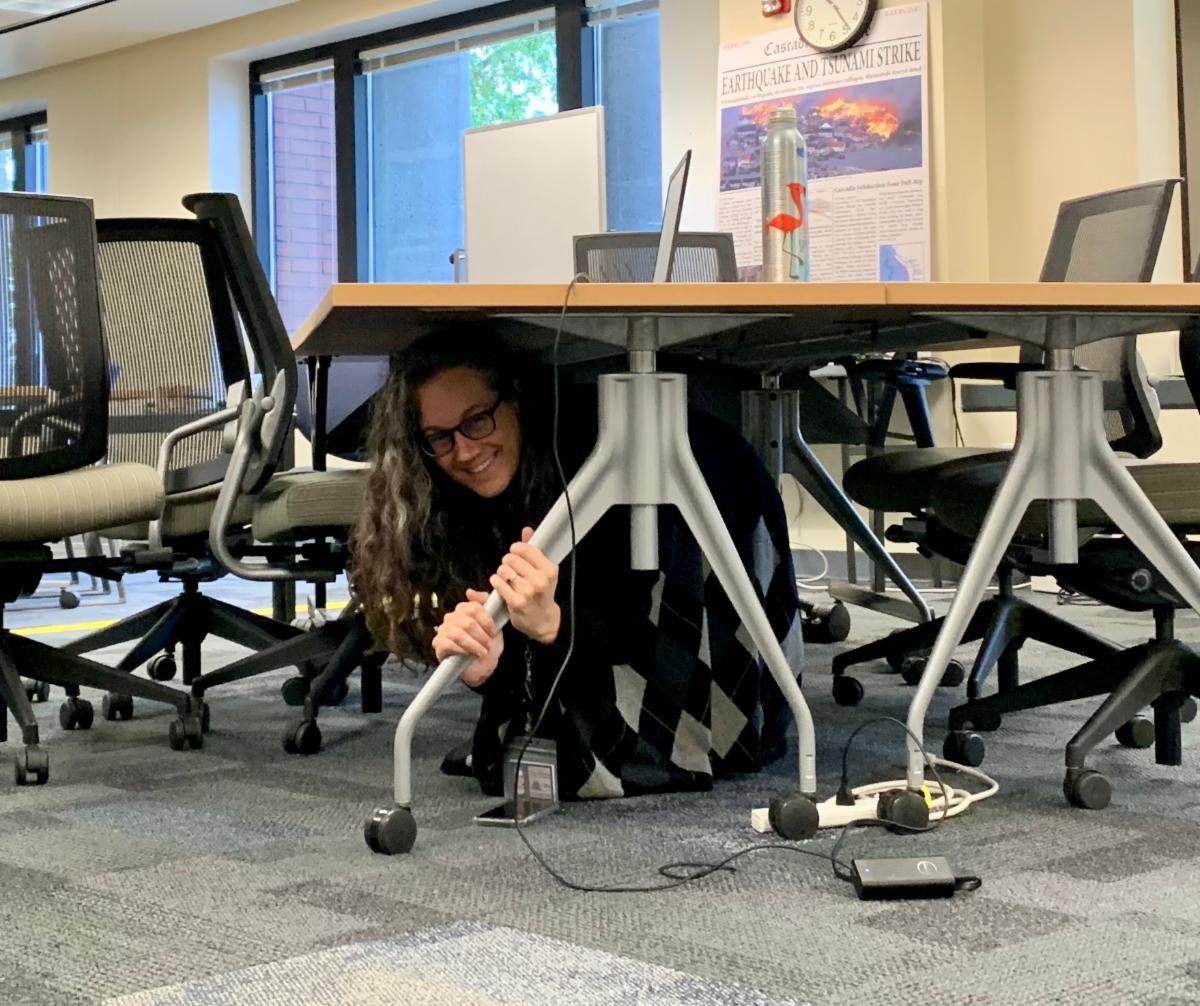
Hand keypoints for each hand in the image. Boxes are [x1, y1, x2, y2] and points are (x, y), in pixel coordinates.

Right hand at [433, 588, 503, 686]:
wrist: (484, 666)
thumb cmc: (487, 644)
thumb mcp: (493, 623)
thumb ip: (484, 604)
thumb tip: (470, 592)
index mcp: (463, 610)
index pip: (473, 608)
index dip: (486, 621)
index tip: (493, 632)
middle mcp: (451, 618)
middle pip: (467, 622)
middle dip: (481, 636)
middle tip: (488, 645)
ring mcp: (443, 631)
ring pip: (458, 634)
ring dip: (474, 645)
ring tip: (482, 652)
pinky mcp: (439, 645)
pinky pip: (448, 644)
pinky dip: (462, 650)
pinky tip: (469, 655)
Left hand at [490, 526, 560, 644]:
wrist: (544, 621)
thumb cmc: (541, 594)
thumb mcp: (542, 571)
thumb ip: (533, 550)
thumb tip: (527, 530)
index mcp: (549, 569)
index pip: (525, 549)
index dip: (516, 550)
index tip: (515, 555)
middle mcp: (541, 580)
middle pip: (511, 558)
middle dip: (507, 562)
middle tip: (510, 570)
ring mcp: (529, 591)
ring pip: (503, 570)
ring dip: (501, 573)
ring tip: (506, 579)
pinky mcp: (517, 602)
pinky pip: (499, 584)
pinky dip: (496, 582)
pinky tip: (500, 585)